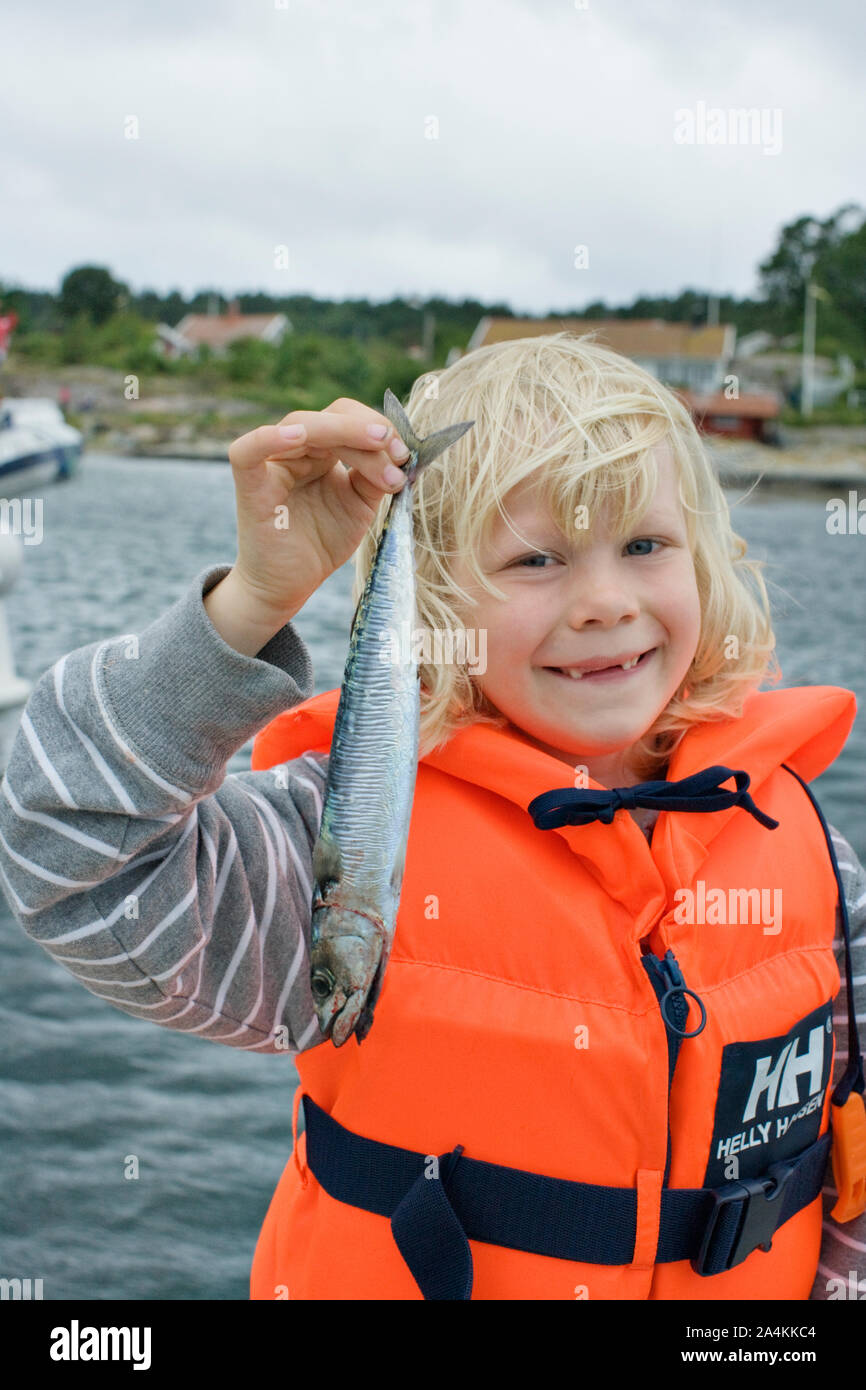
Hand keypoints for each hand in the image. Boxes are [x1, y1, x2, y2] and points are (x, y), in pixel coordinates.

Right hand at [225, 396, 410, 622]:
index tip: (405, 452)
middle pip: (328, 416)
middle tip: (396, 449)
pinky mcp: (250, 485)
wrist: (290, 585)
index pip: (346, 418)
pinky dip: (269, 438)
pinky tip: (298, 437)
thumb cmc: (321, 543)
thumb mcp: (360, 505)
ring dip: (344, 434)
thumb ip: (375, 477)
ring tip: (379, 449)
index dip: (376, 426)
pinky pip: (247, 451)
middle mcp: (296, 450)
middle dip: (366, 429)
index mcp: (321, 451)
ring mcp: (271, 464)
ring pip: (300, 426)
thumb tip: (400, 454)